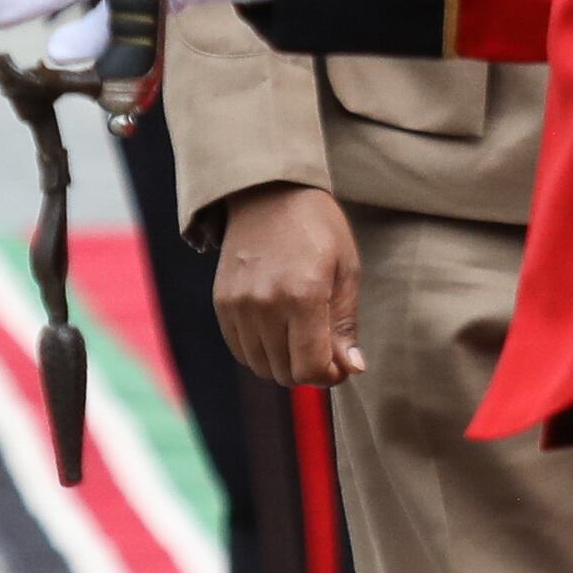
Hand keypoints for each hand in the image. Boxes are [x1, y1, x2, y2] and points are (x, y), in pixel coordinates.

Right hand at [212, 184, 363, 388]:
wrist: (269, 196)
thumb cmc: (319, 230)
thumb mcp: (347, 271)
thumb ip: (345, 324)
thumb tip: (351, 367)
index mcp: (303, 296)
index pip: (310, 367)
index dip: (329, 376)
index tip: (341, 366)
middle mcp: (264, 305)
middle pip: (284, 372)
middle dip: (310, 371)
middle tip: (327, 353)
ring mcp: (238, 306)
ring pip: (260, 365)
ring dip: (285, 363)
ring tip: (304, 339)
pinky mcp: (221, 304)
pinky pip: (240, 349)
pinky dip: (261, 351)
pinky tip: (280, 331)